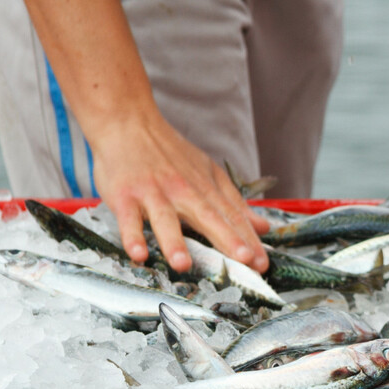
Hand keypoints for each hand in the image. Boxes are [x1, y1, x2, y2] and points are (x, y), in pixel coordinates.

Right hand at [92, 113, 268, 272]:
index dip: (249, 240)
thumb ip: (234, 203)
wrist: (129, 123)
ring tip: (184, 266)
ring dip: (174, 243)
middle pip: (209, 218)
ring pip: (165, 220)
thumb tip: (264, 227)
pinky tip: (138, 254)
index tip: (262, 263)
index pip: (233, 217)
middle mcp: (183, 191)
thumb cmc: (170, 153)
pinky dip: (132, 236)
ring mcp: (153, 193)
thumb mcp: (208, 173)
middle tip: (246, 261)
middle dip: (228, 240)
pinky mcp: (125, 196)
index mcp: (205, 188)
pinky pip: (128, 220)